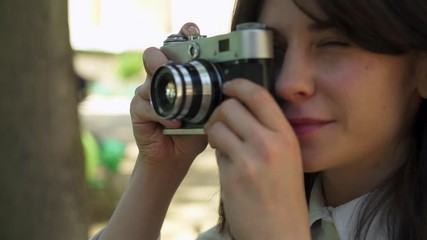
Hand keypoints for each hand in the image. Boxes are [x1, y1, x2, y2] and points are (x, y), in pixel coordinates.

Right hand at [131, 22, 206, 173]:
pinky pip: (147, 106)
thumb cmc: (193, 130)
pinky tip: (175, 123)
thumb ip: (213, 96)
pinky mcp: (138, 109)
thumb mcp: (208, 111)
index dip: (182, 36)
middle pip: (155, 55)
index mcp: (178, 74)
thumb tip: (230, 83)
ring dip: (164, 91)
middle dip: (164, 58)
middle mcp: (160, 78)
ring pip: (149, 80)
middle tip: (172, 66)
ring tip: (178, 103)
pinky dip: (163, 115)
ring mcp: (146, 92)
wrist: (177, 156)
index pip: (177, 47)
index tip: (192, 32)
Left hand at [205, 79, 309, 238]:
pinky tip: (226, 164)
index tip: (229, 87)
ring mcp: (249, 159)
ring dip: (213, 131)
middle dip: (219, 111)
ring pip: (217, 125)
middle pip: (230, 106)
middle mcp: (269, 144)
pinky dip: (215, 152)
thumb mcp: (289, 159)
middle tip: (220, 123)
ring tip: (221, 144)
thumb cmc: (284, 197)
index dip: (238, 85)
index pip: (258, 95)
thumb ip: (270, 133)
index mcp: (286, 137)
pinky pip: (215, 150)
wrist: (279, 232)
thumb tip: (242, 111)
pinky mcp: (232, 175)